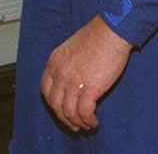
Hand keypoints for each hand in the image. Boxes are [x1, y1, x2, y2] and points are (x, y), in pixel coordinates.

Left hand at [40, 15, 131, 131]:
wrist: (111, 31)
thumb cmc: (98, 36)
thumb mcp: (72, 48)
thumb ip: (68, 64)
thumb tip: (73, 81)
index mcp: (54, 62)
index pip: (46, 89)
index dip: (53, 103)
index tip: (61, 110)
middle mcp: (60, 74)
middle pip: (55, 105)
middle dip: (64, 119)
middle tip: (74, 125)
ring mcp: (73, 82)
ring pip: (68, 113)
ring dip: (77, 123)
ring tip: (86, 126)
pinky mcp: (89, 89)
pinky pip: (84, 113)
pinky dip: (88, 121)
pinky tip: (94, 122)